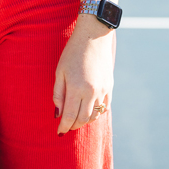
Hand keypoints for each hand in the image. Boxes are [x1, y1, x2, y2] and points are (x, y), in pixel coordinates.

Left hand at [53, 15, 114, 134]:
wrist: (93, 36)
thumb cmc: (72, 52)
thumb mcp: (60, 71)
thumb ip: (58, 93)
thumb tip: (58, 113)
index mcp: (76, 87)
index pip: (70, 116)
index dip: (64, 126)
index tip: (59, 131)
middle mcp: (91, 92)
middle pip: (83, 118)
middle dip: (73, 125)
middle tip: (66, 126)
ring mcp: (103, 90)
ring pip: (95, 115)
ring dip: (85, 121)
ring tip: (76, 120)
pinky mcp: (110, 86)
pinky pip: (105, 107)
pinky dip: (97, 113)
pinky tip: (90, 112)